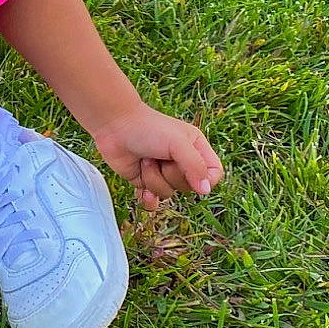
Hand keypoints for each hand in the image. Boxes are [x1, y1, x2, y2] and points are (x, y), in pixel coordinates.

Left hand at [88, 104, 222, 207]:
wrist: (114, 125)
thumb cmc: (147, 128)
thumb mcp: (178, 143)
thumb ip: (195, 166)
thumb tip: (205, 191)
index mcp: (195, 148)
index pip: (213, 174)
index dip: (205, 180)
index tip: (191, 174)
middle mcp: (181, 162)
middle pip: (189, 187)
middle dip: (171, 175)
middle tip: (158, 157)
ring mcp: (162, 173)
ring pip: (168, 194)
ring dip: (153, 179)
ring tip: (145, 160)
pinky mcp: (145, 181)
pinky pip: (153, 202)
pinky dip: (148, 199)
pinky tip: (143, 191)